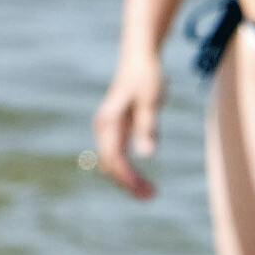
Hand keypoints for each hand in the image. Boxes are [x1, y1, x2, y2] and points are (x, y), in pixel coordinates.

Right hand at [92, 56, 165, 199]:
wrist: (139, 57)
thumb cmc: (147, 77)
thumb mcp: (151, 102)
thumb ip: (147, 128)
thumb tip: (146, 156)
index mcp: (109, 123)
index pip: (114, 159)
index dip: (129, 178)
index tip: (146, 192)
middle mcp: (103, 128)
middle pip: (110, 165)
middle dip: (128, 184)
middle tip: (151, 197)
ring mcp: (107, 129)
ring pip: (112, 163)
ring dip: (128, 179)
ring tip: (149, 193)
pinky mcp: (114, 129)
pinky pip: (117, 156)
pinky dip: (128, 170)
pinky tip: (142, 179)